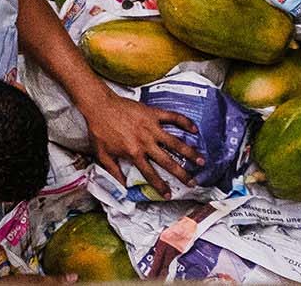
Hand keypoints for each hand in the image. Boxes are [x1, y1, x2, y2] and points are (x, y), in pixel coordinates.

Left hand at [83, 91, 198, 193]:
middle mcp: (146, 142)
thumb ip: (113, 171)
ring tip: (202, 161)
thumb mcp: (102, 154)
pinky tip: (194, 129)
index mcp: (134, 153)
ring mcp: (151, 127)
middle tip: (193, 183)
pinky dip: (184, 122)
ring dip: (190, 152)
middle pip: (168, 162)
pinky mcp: (153, 113)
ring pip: (175, 142)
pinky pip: (172, 117)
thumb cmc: (99, 129)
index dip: (160, 186)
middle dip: (182, 174)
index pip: (150, 174)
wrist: (98, 105)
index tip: (169, 195)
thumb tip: (123, 186)